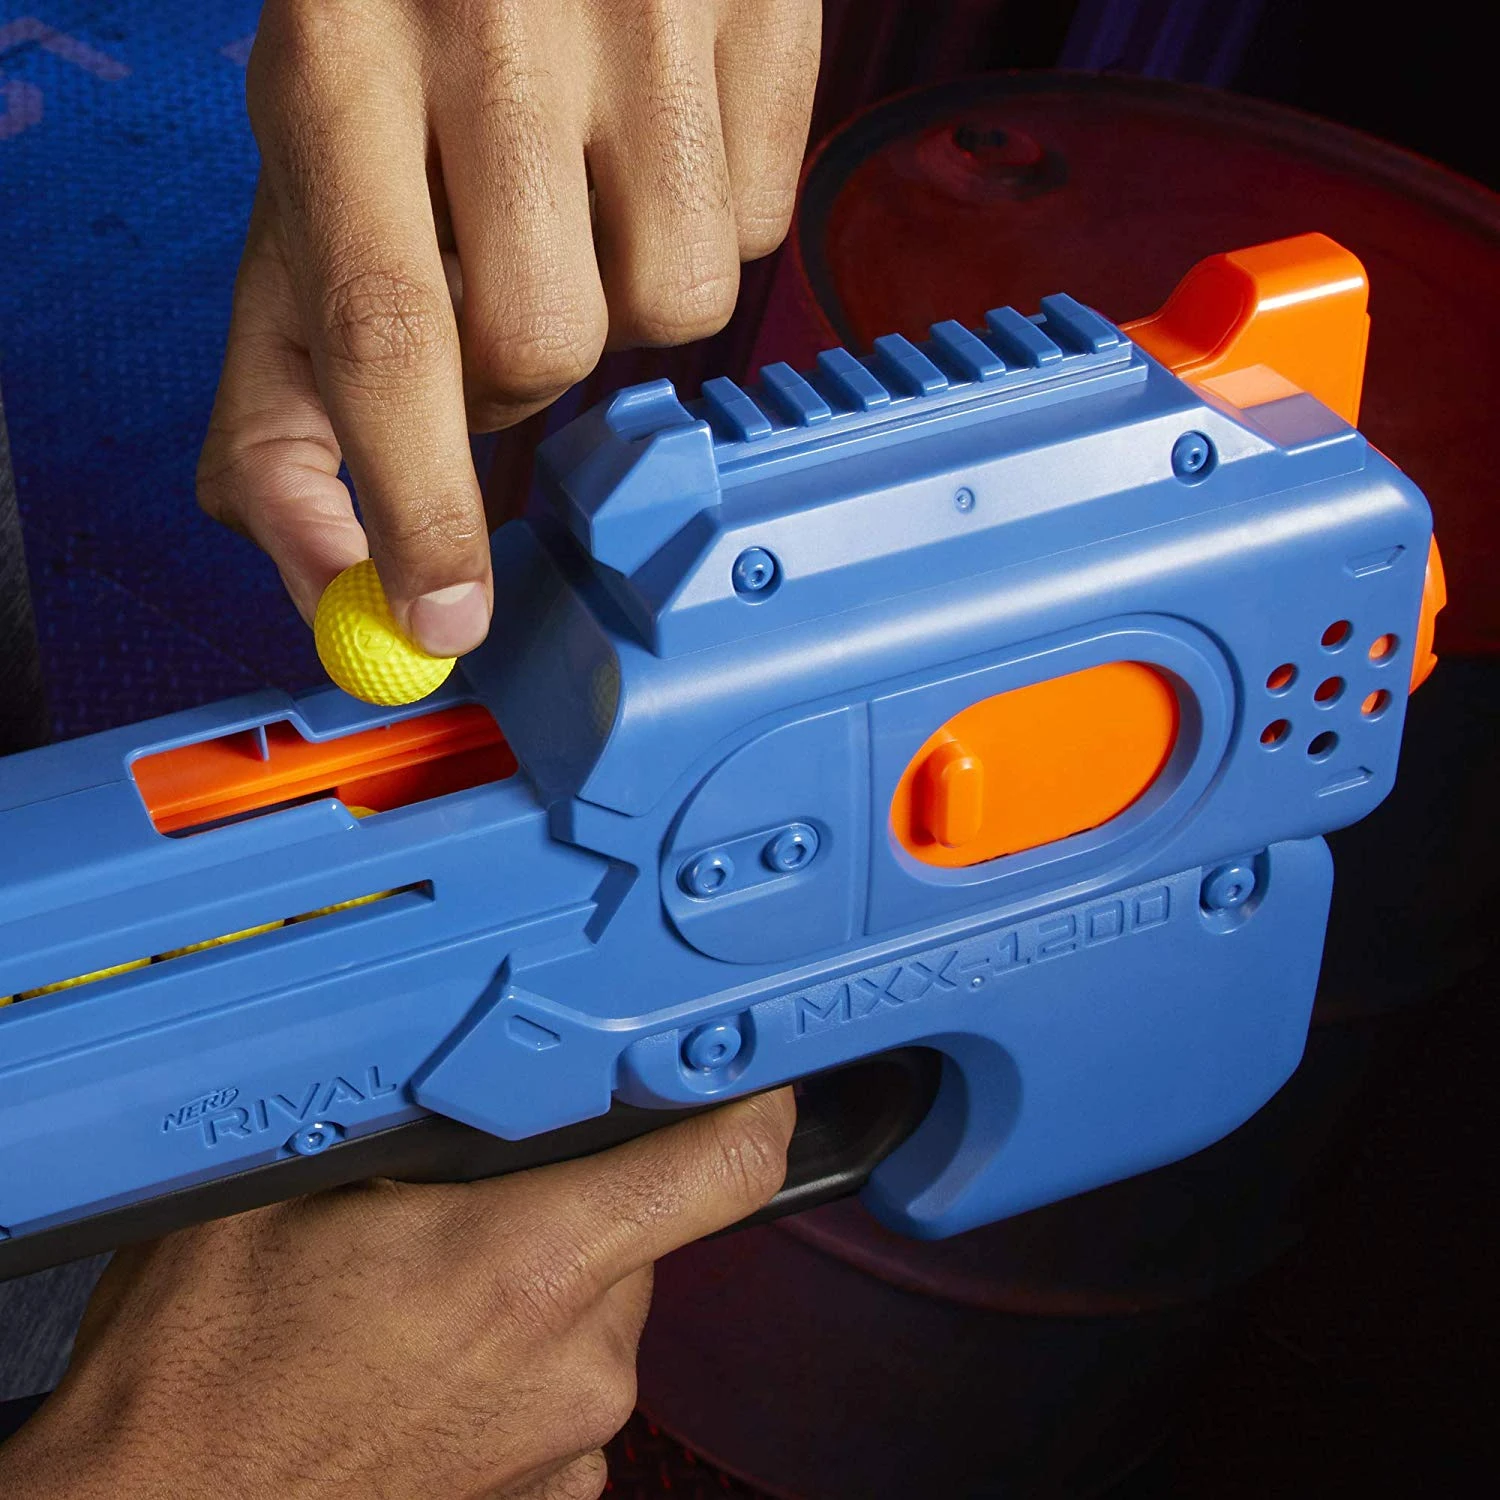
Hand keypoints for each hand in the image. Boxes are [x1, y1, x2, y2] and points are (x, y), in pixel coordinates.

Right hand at [0, 1090, 794, 1498]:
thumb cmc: (198, 1380)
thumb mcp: (277, 1194)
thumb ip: (400, 1116)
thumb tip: (458, 1057)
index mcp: (529, 1265)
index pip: (721, 1167)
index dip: (751, 1102)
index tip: (745, 1067)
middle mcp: (578, 1363)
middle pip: (646, 1229)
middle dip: (580, 1195)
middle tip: (476, 1198)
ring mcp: (570, 1444)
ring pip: (603, 1305)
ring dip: (545, 1280)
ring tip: (428, 1294)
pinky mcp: (552, 1496)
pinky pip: (572, 1384)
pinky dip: (526, 1357)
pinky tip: (430, 1364)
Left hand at [196, 0, 820, 656]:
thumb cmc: (399, 44)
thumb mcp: (306, 190)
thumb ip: (286, 393)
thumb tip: (322, 576)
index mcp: (341, 56)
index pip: (389, 330)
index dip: (419, 498)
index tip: (444, 615)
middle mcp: (496, 22)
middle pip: (548, 338)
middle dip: (525, 371)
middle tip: (497, 286)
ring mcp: (649, 11)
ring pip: (677, 304)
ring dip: (626, 302)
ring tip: (581, 202)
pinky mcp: (760, 14)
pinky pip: (757, 227)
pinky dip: (701, 229)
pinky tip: (651, 156)